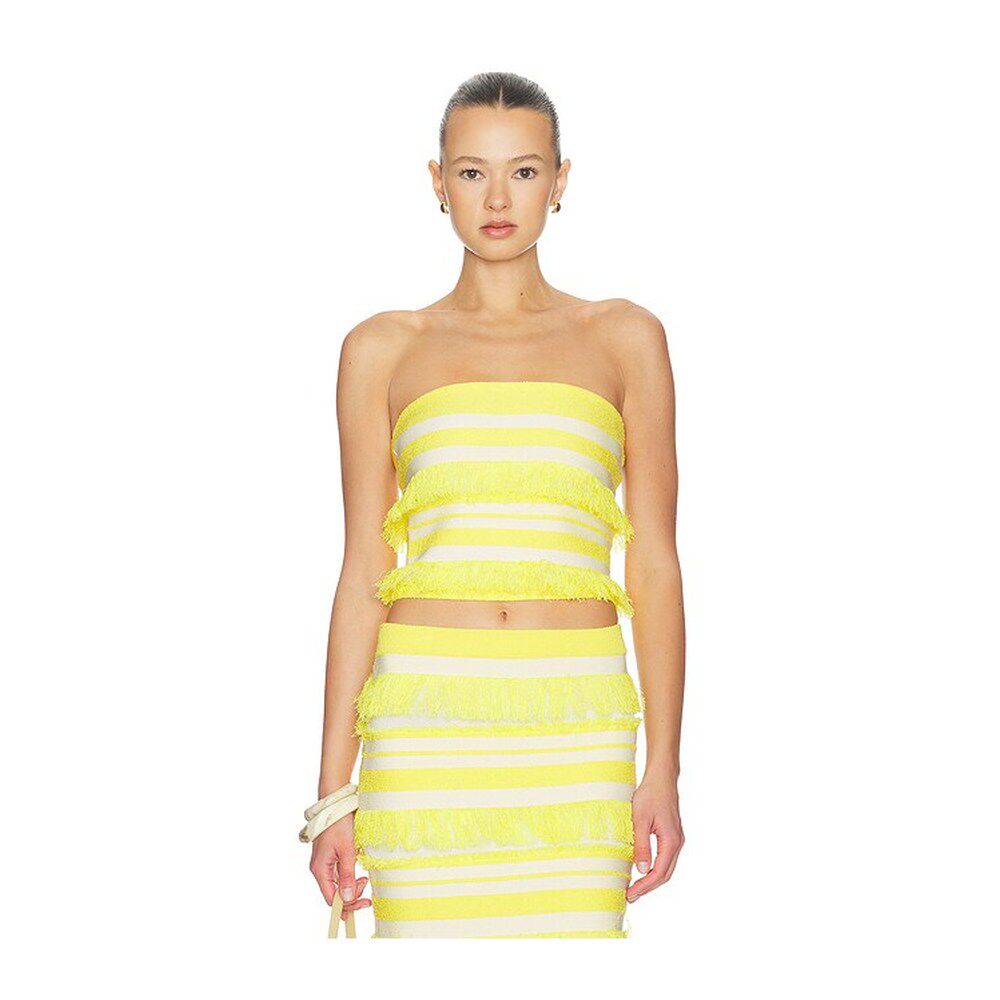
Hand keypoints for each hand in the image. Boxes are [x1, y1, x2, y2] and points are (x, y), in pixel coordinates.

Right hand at [309, 812, 371, 921]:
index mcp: (320, 869)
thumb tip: (347, 898)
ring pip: (337, 884)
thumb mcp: (347, 851)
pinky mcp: (330, 857)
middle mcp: (320, 868)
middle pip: (334, 893)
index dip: (347, 905)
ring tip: (364, 878)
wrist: (335, 804)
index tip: (364, 904)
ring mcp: (324, 863)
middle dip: (351, 895)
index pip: (331, 898)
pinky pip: (338, 874)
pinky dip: (349, 876)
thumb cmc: (339, 824)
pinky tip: (358, 871)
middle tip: (367, 891)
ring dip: (351, 885)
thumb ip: (347, 875)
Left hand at [627, 773, 683, 902]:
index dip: (645, 886)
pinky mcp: (672, 835)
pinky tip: (643, 869)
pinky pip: (665, 858)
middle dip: (648, 887)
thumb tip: (641, 870)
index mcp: (671, 841)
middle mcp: (677, 843)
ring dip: (652, 879)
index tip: (630, 894)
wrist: (661, 778)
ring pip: (666, 867)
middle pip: (665, 874)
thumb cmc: (650, 795)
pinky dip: (655, 868)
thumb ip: (641, 845)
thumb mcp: (640, 820)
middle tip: (631, 895)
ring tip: (635, 887)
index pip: (659, 873)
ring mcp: (676, 839)